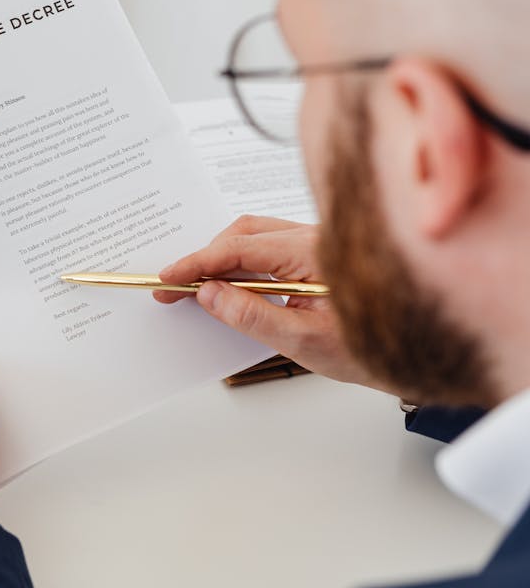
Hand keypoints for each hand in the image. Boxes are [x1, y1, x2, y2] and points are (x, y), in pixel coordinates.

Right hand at [155, 215, 378, 389]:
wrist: (418, 353)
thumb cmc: (370, 348)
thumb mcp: (303, 341)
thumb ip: (252, 316)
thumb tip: (211, 294)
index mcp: (313, 253)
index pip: (241, 249)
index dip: (198, 263)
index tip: (169, 278)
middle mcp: (316, 239)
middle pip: (245, 234)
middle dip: (205, 259)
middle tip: (175, 288)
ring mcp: (317, 244)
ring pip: (256, 237)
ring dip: (223, 259)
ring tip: (198, 288)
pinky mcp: (317, 255)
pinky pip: (270, 248)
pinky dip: (243, 262)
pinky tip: (231, 285)